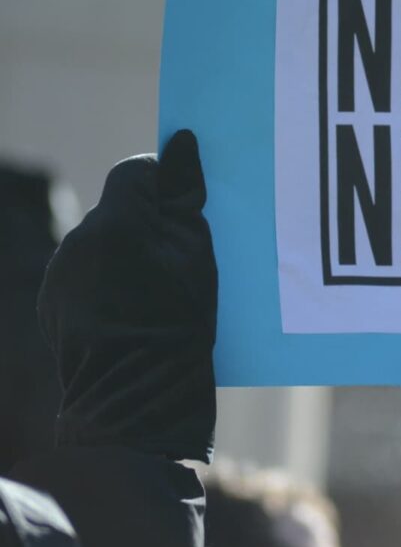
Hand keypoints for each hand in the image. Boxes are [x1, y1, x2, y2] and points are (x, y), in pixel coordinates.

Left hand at [37, 130, 216, 461]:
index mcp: (117, 223)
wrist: (135, 403)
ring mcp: (62, 275)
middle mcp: (80, 241)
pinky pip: (89, 277)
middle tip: (188, 259)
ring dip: (132, 257)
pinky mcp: (56, 305)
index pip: (137, 172)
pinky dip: (113, 286)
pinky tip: (138, 314)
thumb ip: (185, 199)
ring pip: (105, 245)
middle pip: (122, 211)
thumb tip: (180, 143)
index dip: (167, 186)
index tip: (193, 212)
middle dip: (153, 226)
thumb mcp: (198, 259)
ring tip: (164, 294)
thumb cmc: (179, 327)